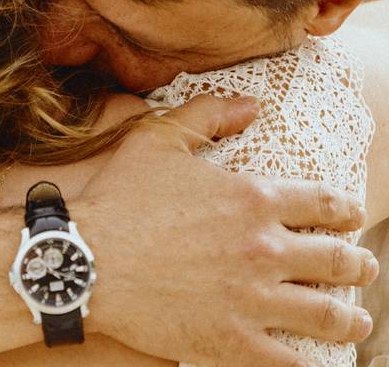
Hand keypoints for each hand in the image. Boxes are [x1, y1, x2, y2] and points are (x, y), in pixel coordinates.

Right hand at [73, 95, 377, 366]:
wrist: (83, 260)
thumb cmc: (118, 198)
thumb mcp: (157, 139)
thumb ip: (207, 114)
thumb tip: (251, 104)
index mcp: (252, 199)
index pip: (325, 203)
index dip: (345, 209)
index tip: (350, 216)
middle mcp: (265, 249)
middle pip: (337, 260)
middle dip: (357, 264)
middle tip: (362, 268)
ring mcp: (253, 299)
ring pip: (326, 313)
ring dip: (350, 318)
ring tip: (355, 321)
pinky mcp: (233, 341)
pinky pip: (290, 360)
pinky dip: (309, 362)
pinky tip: (313, 359)